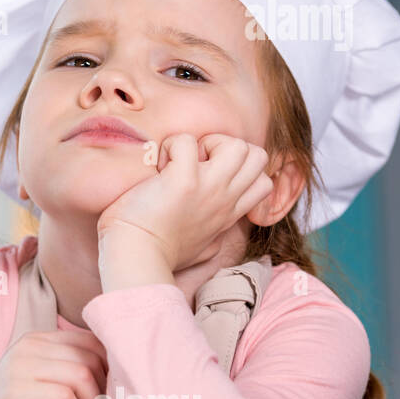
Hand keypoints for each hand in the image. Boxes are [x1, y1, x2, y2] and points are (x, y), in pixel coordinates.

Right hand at [0, 329, 108, 398]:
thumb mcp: (44, 386)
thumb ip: (70, 375)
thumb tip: (114, 377)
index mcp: (37, 341)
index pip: (91, 339)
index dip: (110, 368)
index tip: (108, 395)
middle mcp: (29, 347)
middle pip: (90, 356)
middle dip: (105, 389)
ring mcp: (21, 367)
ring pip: (82, 375)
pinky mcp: (18, 392)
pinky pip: (65, 397)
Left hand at [96, 133, 274, 273]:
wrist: (136, 257)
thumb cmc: (158, 254)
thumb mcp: (200, 250)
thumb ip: (212, 238)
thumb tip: (214, 236)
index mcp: (228, 213)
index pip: (263, 183)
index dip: (243, 171)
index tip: (212, 177)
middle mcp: (224, 199)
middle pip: (259, 157)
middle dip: (230, 149)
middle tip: (198, 163)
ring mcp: (208, 188)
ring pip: (238, 145)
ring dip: (209, 143)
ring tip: (184, 160)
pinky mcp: (183, 179)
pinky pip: (186, 141)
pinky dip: (171, 145)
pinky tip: (160, 165)